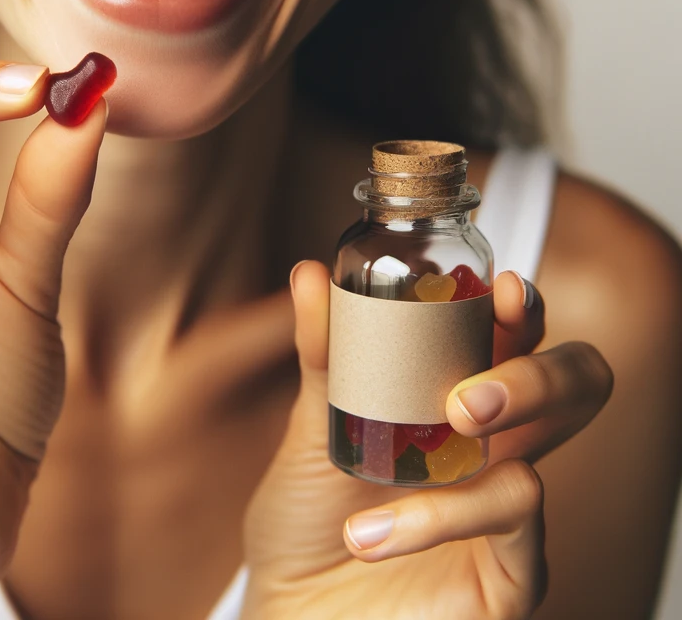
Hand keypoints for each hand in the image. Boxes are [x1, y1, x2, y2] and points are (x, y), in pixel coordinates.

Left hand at [241, 264, 612, 619]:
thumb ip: (323, 354)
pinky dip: (432, 523)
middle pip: (572, 392)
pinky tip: (368, 532)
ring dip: (470, 474)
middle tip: (467, 396)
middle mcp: (496, 449)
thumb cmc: (307, 515)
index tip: (504, 289)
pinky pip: (500, 539)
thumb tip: (310, 273)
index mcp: (457, 398)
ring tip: (406, 461)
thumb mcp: (308, 425)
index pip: (518, 342)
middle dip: (538, 376)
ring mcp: (504, 515)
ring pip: (536, 473)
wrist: (287, 606)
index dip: (527, 312)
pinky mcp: (507, 580)